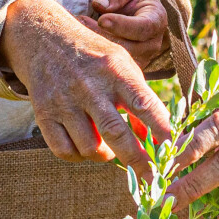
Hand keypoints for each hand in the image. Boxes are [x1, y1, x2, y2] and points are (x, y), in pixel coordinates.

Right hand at [0, 0, 174, 177]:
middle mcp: (90, 86)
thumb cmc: (94, 56)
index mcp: (116, 70)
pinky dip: (79, 156)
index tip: (174, 151)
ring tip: (110, 148)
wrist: (44, 37)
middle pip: (116, 132)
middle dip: (138, 161)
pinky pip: (64, 150)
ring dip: (105, 156)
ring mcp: (64, 101)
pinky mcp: (44, 113)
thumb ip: (140, 100)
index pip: (143, 103)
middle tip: (153, 181)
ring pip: (90, 147)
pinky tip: (85, 147)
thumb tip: (155, 140)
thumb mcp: (122, 66)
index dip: (161, 129)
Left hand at [81, 0, 169, 71]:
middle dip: (102, 36)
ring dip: (96, 46)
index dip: (122, 26)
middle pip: (129, 47)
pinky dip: (94, 55)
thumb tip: (101, 5)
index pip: (143, 27)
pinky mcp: (127, 68)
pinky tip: (80, 42)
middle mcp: (152, 43)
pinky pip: (111, 67)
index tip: (102, 20)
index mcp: (156, 19)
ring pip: (118, 60)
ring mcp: (142, 58)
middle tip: (80, 21)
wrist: (132, 11)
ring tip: (77, 30)